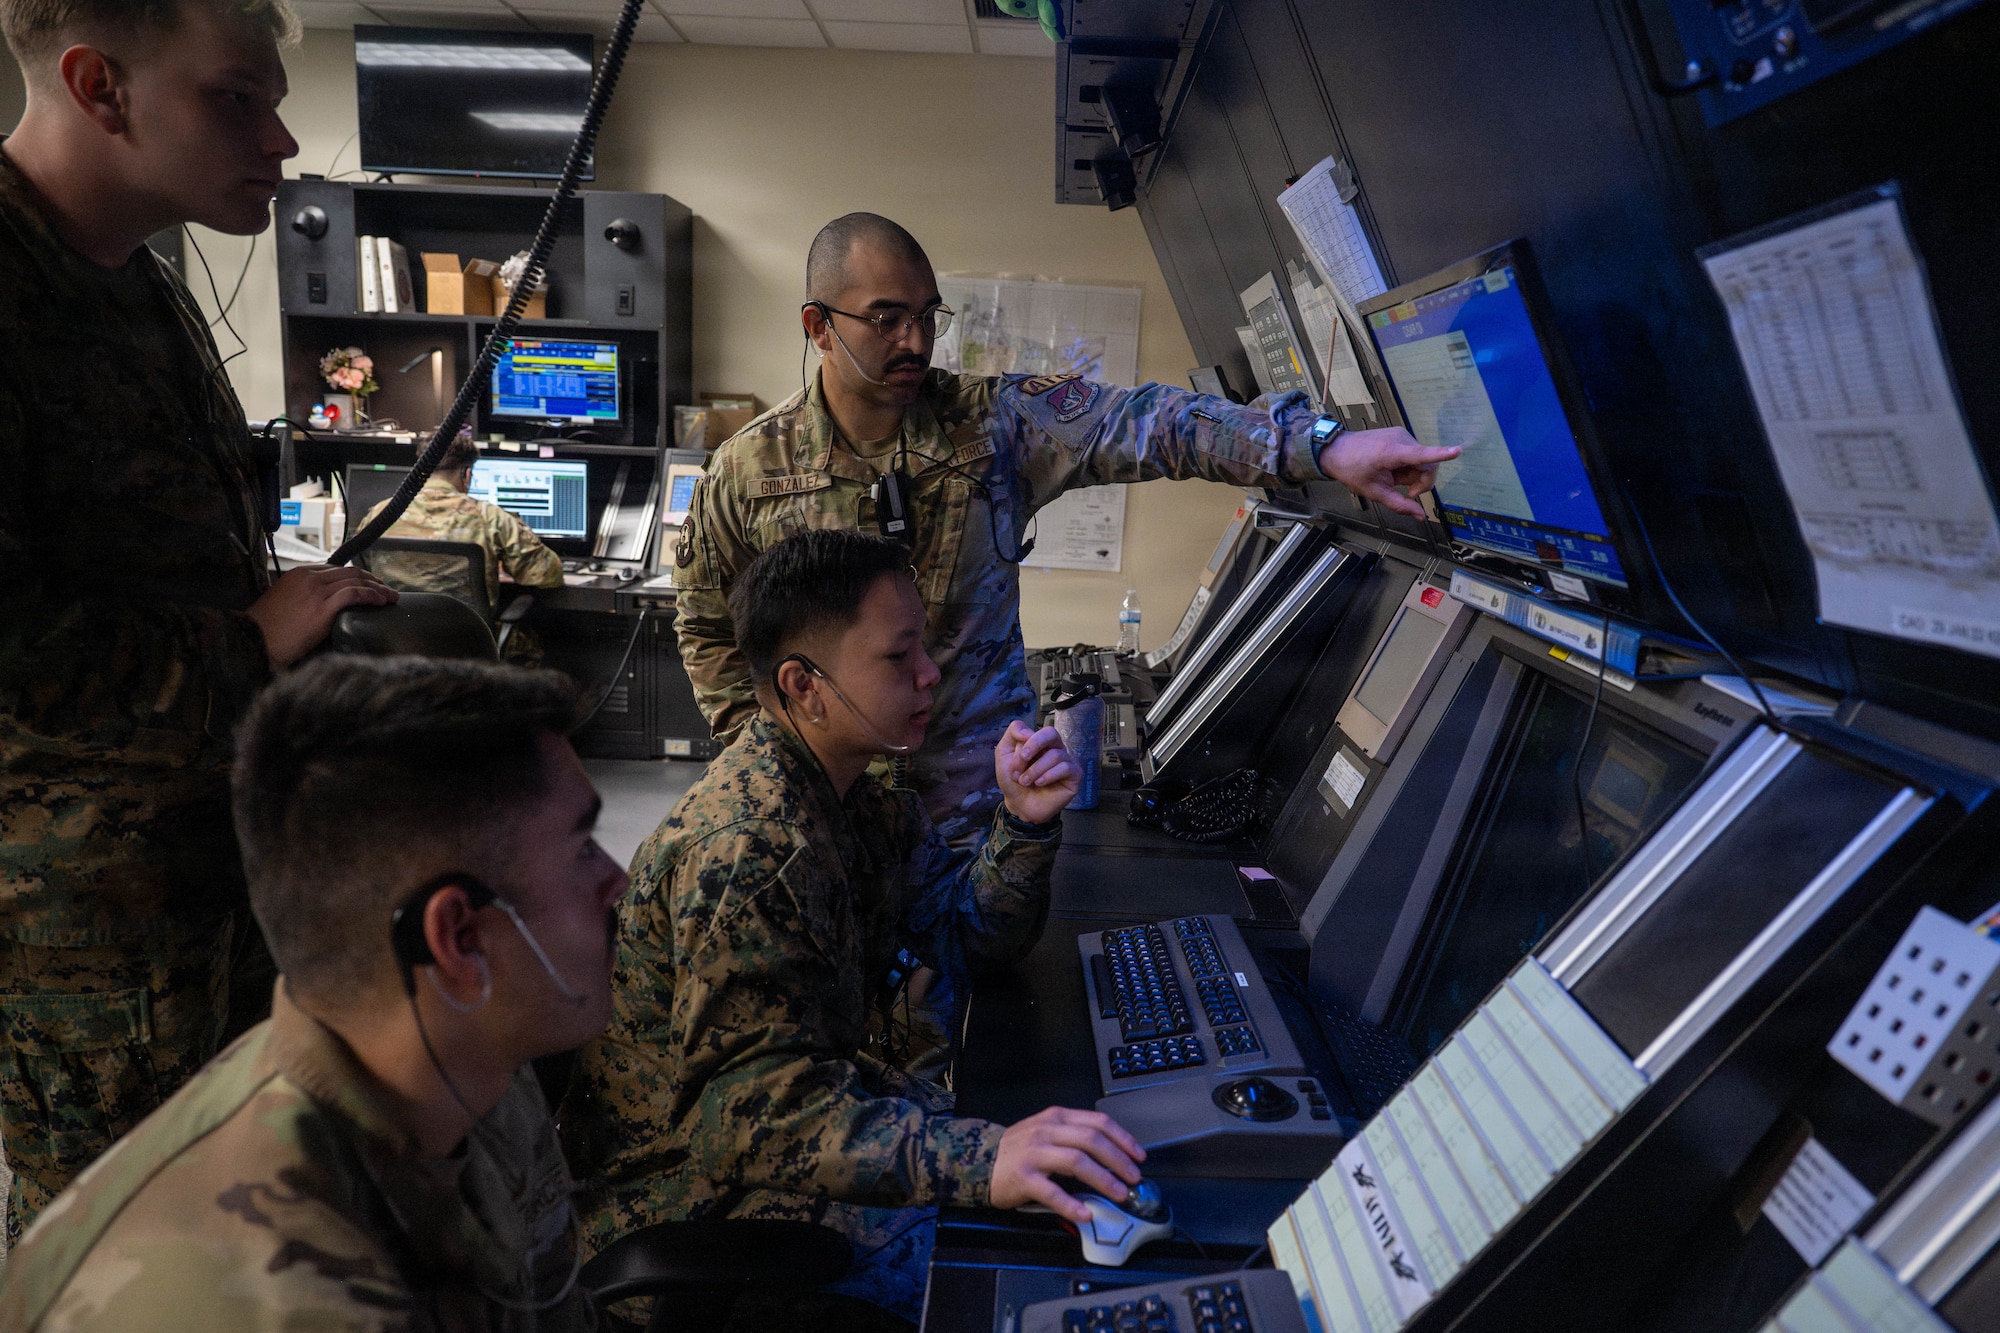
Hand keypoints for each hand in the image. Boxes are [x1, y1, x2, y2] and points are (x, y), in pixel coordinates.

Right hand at [246, 565, 397, 669]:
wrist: (253, 640)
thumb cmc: (267, 629)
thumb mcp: (284, 602)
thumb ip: (304, 597)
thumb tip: (323, 604)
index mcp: (299, 574)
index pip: (336, 569)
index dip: (356, 576)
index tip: (369, 583)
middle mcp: (309, 578)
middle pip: (349, 572)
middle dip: (372, 580)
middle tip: (386, 589)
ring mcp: (316, 591)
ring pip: (356, 582)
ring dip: (378, 589)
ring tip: (390, 597)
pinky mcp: (322, 607)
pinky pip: (354, 594)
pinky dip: (371, 596)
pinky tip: (380, 602)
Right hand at [989, 1106, 1145, 1223]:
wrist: (978, 1160)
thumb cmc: (1018, 1150)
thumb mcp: (1046, 1131)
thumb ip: (1074, 1137)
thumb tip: (1112, 1156)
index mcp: (1057, 1118)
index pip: (1098, 1123)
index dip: (1123, 1139)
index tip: (1139, 1156)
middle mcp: (1047, 1131)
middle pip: (1091, 1141)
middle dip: (1118, 1160)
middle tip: (1133, 1178)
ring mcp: (1034, 1154)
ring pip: (1076, 1161)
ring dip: (1103, 1179)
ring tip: (1119, 1194)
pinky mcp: (1023, 1178)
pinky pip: (1051, 1192)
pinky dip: (1071, 1203)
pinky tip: (1086, 1213)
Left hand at [995, 720, 1079, 824]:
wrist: (1019, 805)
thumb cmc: (1014, 780)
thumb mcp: (1004, 753)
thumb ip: (1012, 733)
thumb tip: (1028, 732)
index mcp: (1040, 742)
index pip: (1036, 731)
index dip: (1025, 744)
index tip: (1014, 762)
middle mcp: (1055, 748)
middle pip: (1051, 733)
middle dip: (1035, 745)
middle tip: (1023, 759)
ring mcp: (1067, 761)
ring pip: (1055, 754)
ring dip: (1035, 769)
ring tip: (1025, 781)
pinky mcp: (1075, 775)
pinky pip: (1066, 767)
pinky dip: (1049, 775)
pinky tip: (1039, 783)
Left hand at [1317, 427, 1459, 518]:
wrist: (1335, 450)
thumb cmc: (1352, 470)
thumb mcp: (1374, 492)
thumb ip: (1399, 504)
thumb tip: (1420, 516)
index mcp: (1390, 453)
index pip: (1420, 455)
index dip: (1440, 454)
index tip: (1457, 451)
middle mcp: (1400, 439)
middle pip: (1426, 465)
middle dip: (1420, 482)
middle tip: (1405, 491)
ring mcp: (1401, 435)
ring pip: (1422, 460)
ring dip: (1412, 474)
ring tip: (1392, 476)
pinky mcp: (1401, 435)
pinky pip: (1415, 454)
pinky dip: (1408, 465)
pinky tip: (1393, 468)